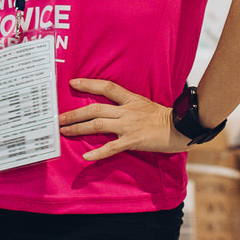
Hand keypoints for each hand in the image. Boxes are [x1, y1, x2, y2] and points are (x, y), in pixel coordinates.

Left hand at [59, 78, 189, 160]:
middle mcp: (127, 111)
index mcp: (131, 99)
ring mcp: (128, 126)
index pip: (107, 88)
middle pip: (95, 109)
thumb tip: (112, 106)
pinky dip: (98, 152)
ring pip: (98, 125)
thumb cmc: (164, 117)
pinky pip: (111, 147)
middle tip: (59, 118)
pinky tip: (87, 156)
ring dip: (79, 128)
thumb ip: (128, 105)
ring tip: (65, 131)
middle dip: (75, 113)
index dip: (89, 84)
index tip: (72, 83)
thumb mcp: (145, 104)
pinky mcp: (133, 141)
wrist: (180, 127)